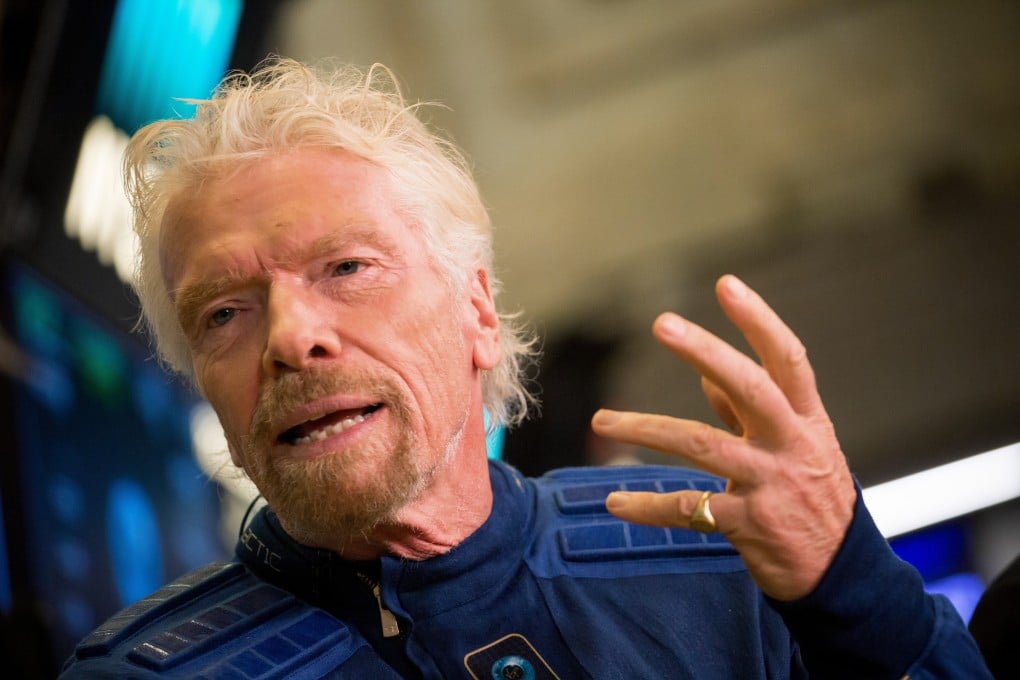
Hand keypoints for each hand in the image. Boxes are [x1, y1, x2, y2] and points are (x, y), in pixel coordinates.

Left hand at [591, 275, 855, 600]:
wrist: (842, 575)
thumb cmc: (814, 499)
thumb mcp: (796, 447)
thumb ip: (748, 413)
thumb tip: (706, 376)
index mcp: (808, 420)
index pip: (789, 359)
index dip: (759, 320)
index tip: (726, 283)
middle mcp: (792, 445)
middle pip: (751, 388)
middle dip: (706, 351)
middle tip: (662, 323)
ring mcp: (771, 485)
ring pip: (702, 446)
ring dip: (646, 429)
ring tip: (602, 421)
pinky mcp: (749, 525)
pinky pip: (688, 508)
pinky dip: (647, 506)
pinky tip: (615, 503)